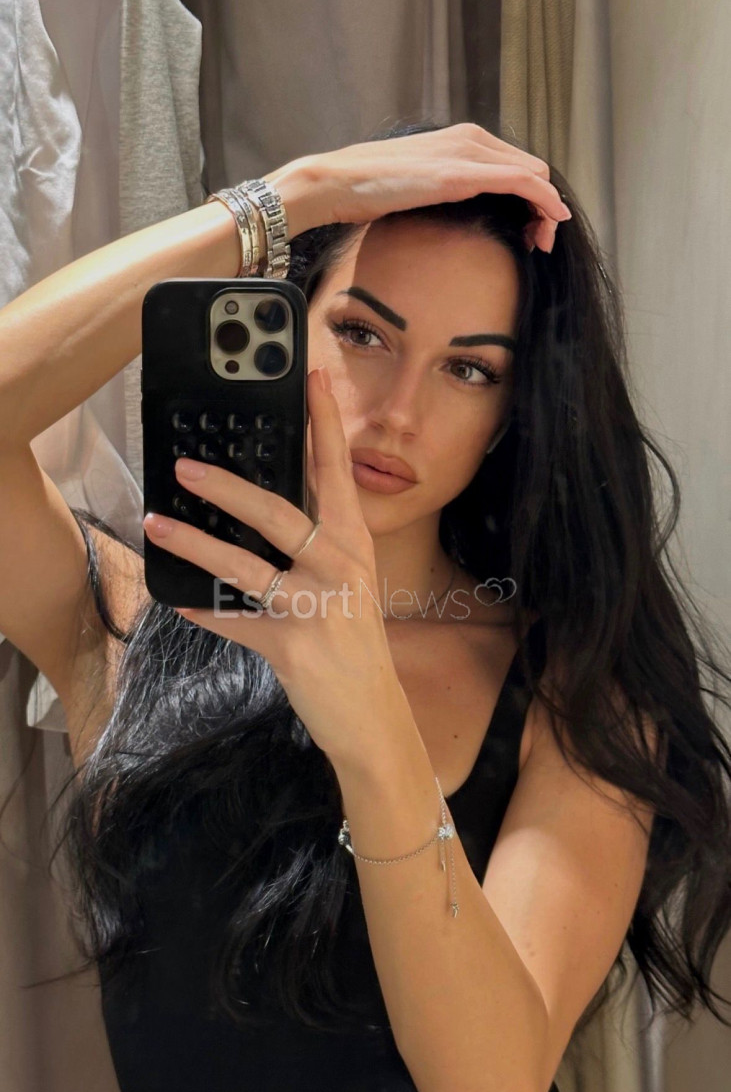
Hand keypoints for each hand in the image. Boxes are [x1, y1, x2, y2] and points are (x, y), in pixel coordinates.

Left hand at [142, 367, 397, 761]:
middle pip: (278, 513)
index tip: (312, 379)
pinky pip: (233, 621)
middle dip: (227, 487)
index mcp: (353, 545)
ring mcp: (314, 607)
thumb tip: (264, 506)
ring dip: (196, 543)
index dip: (324, 424)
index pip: (338, 473)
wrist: (372, 712)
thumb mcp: (349, 583)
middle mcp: (337, 568)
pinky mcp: (290, 644)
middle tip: (186, 466)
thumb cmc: (355, 641)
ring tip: (158, 523)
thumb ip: (316, 545)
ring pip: (245, 566)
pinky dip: (203, 610)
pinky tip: (178, 598)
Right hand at [263, 122, 570, 253]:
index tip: (531, 231)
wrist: (338, 183)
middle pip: (531, 169)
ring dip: (546, 209)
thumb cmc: (368, 191)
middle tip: (539, 242)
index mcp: (461, 141)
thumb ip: (443, 191)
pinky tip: (552, 220)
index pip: (516, 165)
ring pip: (534, 175)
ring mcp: (468, 152)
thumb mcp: (417, 188)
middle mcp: (471, 139)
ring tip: (542, 241)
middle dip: (544, 206)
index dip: (533, 197)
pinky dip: (544, 200)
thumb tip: (455, 214)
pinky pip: (521, 182)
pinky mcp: (463, 172)